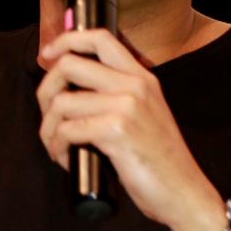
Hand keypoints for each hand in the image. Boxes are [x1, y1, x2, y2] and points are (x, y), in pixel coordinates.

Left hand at [37, 29, 225, 230]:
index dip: (67, 40)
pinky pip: (67, 130)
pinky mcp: (116, 131)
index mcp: (141, 76)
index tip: (49, 55)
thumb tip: (70, 88)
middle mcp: (134, 84)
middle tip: (47, 113)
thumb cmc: (159, 159)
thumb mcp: (145, 112)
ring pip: (62, 102)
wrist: (184, 192)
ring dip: (48, 127)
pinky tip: (66, 158)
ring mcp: (126, 106)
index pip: (100, 38)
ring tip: (56, 145)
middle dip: (46, 90)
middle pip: (70, 65)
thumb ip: (117, 93)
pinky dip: (57, 146)